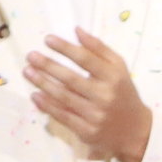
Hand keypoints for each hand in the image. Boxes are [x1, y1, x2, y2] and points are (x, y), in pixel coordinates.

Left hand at [25, 33, 155, 161]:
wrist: (134, 130)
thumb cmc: (122, 93)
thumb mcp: (119, 69)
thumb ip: (99, 49)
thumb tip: (77, 30)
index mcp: (114, 77)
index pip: (87, 59)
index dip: (66, 48)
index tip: (48, 40)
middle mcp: (105, 96)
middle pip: (71, 79)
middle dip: (48, 66)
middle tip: (31, 56)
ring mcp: (96, 115)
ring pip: (63, 97)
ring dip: (42, 83)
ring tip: (27, 71)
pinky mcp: (87, 130)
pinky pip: (62, 116)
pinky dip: (46, 105)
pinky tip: (35, 95)